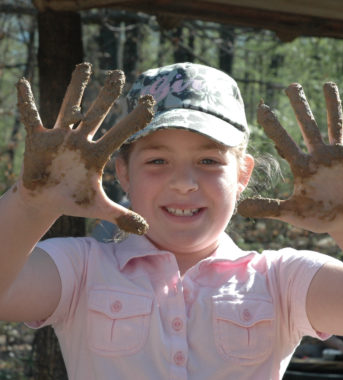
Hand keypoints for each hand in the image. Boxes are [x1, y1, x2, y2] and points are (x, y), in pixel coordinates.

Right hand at [16, 63, 153, 233]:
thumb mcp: (99, 208)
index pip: (120, 133)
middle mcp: (82, 141)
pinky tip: (24, 84)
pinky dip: (27, 103)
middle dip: (108, 95)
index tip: (151, 101)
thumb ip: (122, 216)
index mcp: (97, 154)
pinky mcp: (39, 140)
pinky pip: (32, 118)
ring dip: (76, 88)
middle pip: (98, 114)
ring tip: (85, 66)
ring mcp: (61, 138)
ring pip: (70, 108)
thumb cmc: (74, 201)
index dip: (135, 119)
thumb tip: (146, 228)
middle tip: (120, 74)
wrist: (47, 201)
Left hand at [238, 83, 342, 232]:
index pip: (283, 141)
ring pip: (334, 125)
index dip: (272, 125)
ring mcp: (338, 156)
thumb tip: (241, 209)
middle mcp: (318, 156)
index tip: (261, 107)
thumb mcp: (291, 212)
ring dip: (332, 106)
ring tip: (327, 84)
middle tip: (291, 86)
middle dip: (300, 107)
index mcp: (301, 166)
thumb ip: (268, 208)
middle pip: (307, 126)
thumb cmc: (316, 215)